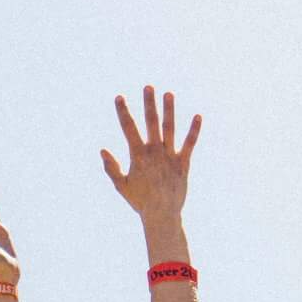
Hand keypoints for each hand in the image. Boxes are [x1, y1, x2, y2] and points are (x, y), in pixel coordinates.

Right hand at [100, 87, 200, 231]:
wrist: (162, 215)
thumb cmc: (140, 201)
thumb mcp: (122, 186)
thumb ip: (112, 168)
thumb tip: (103, 150)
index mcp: (138, 156)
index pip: (128, 129)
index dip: (123, 112)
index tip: (119, 97)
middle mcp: (154, 153)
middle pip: (151, 123)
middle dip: (149, 104)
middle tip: (148, 87)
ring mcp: (169, 157)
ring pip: (170, 129)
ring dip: (169, 111)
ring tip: (169, 94)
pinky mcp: (183, 164)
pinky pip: (189, 144)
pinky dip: (194, 131)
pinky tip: (198, 116)